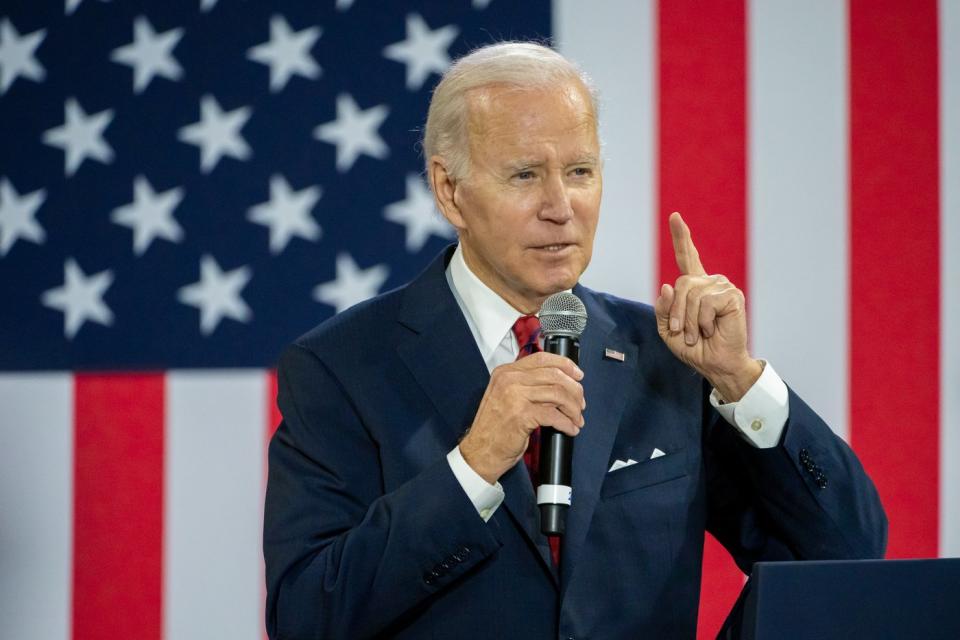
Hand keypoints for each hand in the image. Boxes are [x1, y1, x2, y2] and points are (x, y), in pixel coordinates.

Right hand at [459, 352, 585, 483]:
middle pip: (554, 375)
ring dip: (573, 408)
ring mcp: (514, 396)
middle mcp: (509, 380)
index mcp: (505, 372)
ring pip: (557, 393)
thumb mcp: (506, 397)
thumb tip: (559, 382)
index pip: (542, 359)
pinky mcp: (521, 415)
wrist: (480, 451)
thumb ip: (527, 385)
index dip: (565, 365)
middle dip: (574, 390)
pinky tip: (570, 429)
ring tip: (576, 418)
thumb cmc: (495, 428)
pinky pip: (554, 415)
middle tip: (580, 403)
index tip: (578, 375)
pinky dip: (567, 423)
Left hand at [654, 212, 761, 400]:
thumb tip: (666, 285)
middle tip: (682, 333)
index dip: (681, 237)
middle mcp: (709, 282)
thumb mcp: (669, 330)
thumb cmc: (695, 348)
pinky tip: (711, 330)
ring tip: (698, 334)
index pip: (686, 257)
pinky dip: (703, 321)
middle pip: (681, 284)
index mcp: (694, 287)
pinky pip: (706, 303)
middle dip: (676, 312)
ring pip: (691, 294)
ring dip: (689, 320)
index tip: (675, 216)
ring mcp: (722, 287)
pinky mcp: (732, 296)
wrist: (716, 364)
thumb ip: (664, 309)